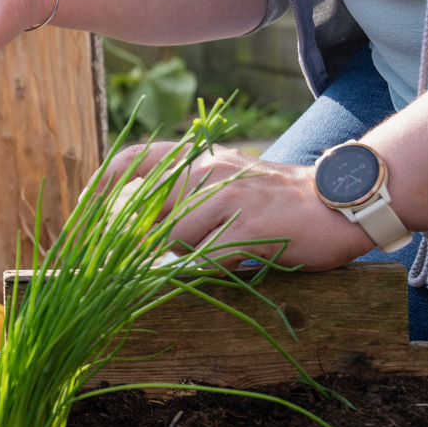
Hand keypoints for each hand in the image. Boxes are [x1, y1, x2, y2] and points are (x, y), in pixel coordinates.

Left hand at [111, 142, 378, 271]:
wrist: (342, 201)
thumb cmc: (281, 201)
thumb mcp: (229, 183)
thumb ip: (188, 195)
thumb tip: (146, 226)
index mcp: (200, 158)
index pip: (134, 160)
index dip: (103, 185)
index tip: (85, 210)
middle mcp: (208, 171)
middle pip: (148, 209)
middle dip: (141, 238)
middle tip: (154, 255)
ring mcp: (228, 197)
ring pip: (175, 237)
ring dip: (189, 255)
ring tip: (225, 250)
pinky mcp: (249, 227)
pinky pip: (207, 258)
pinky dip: (212, 269)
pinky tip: (237, 262)